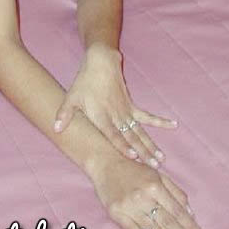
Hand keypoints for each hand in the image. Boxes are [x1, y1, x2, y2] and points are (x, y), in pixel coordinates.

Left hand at [54, 43, 177, 166]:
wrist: (100, 62)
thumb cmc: (84, 81)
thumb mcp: (71, 97)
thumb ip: (64, 115)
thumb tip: (55, 130)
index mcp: (101, 116)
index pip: (113, 135)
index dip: (123, 146)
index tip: (133, 157)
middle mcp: (116, 115)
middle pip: (131, 137)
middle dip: (143, 152)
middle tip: (155, 166)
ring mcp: (126, 110)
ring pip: (140, 131)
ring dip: (151, 144)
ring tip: (162, 158)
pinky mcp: (131, 105)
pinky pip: (147, 116)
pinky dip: (160, 121)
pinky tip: (173, 124)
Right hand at [91, 154, 204, 228]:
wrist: (105, 161)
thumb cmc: (133, 167)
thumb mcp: (157, 174)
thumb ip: (175, 191)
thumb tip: (190, 212)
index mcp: (155, 185)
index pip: (177, 211)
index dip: (190, 226)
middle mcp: (143, 196)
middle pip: (167, 223)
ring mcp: (129, 206)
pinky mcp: (116, 213)